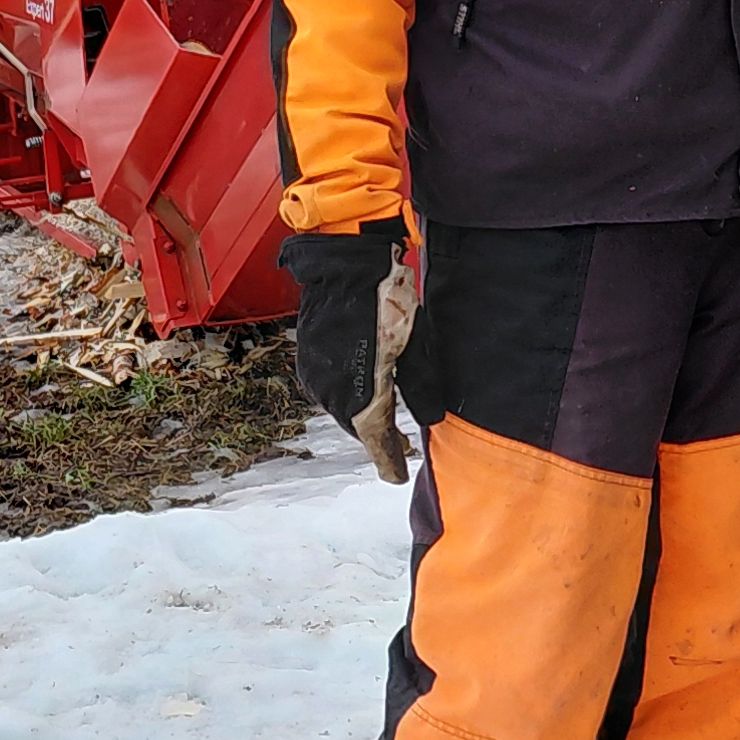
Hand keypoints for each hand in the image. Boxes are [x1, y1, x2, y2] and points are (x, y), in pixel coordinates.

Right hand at [279, 223, 413, 481]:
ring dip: (363, 415)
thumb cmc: (385, 299)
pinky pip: (332, 388)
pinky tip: (363, 387)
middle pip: (358, 427)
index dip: (388, 462)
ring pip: (344, 408)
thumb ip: (422, 387)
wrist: (343, 263)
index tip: (397, 477)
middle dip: (378, 438)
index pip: (377, 442)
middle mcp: (333, 393)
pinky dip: (349, 394)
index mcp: (362, 395)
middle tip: (399, 447)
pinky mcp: (308, 359)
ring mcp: (316, 376)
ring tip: (384, 419)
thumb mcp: (416, 345)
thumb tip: (431, 420)